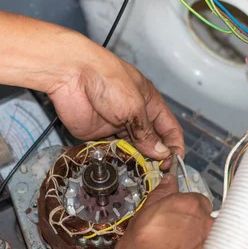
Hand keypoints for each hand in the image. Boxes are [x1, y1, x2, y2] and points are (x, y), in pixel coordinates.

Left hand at [46, 39, 183, 160]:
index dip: (174, 146)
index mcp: (149, 103)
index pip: (169, 128)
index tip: (175, 162)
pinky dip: (118, 159)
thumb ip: (146, 133)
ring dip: (137, 160)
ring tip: (141, 173)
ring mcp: (116, 125)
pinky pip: (112, 150)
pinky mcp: (98, 134)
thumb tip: (161, 153)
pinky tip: (123, 166)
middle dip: (156, 157)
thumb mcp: (134, 107)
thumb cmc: (106, 78)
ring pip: (132, 148)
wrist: (72, 75)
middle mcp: (134, 115)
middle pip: (151, 141)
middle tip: (158, 173)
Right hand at [111, 175, 213, 248]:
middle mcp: (206, 221)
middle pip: (204, 215)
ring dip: (196, 238)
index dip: (182, 206)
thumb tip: (168, 182)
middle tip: (172, 231)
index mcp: (190, 204)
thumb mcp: (144, 212)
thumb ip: (161, 194)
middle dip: (192, 221)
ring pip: (207, 234)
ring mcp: (210, 242)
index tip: (173, 212)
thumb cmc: (141, 247)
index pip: (194, 198)